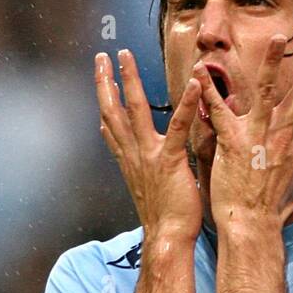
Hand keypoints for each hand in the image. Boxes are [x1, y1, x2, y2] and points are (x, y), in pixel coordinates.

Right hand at [95, 50, 202, 237]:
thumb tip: (142, 161)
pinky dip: (185, 104)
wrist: (168, 238)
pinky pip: (176, 126)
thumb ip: (146, 170)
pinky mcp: (169, 160)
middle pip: (112, 111)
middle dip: (106, 81)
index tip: (99, 81)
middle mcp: (134, 155)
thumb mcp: (150, 190)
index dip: (104, 103)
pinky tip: (193, 84)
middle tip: (102, 56)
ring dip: (130, 79)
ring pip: (134, 110)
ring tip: (125, 54)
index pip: (110, 127)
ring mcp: (149, 156)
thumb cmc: (166, 219)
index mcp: (130, 162)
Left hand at [192, 32, 292, 228]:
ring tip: (279, 38)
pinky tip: (201, 71)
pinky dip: (209, 92)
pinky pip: (220, 112)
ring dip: (272, 65)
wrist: (250, 228)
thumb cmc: (272, 211)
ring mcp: (258, 139)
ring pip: (268, 94)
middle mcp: (282, 138)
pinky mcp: (232, 144)